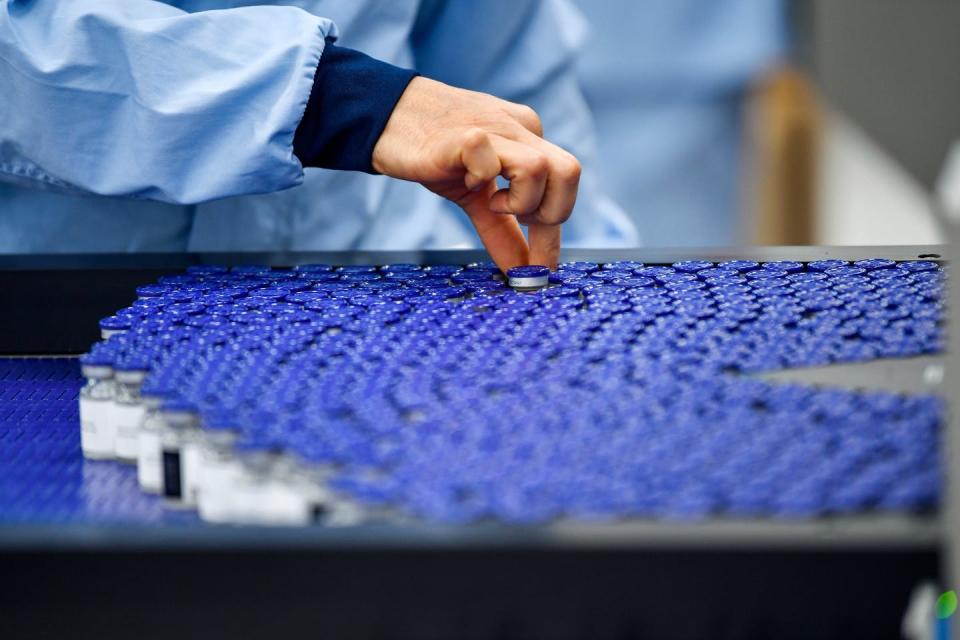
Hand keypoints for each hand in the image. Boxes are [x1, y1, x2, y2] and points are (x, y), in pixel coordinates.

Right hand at [371, 77, 580, 270]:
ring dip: (519, 200)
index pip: (564, 184)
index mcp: (529, 141)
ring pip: (540, 169)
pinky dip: (480, 181)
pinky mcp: (466, 135)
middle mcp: (520, 130)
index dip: (554, 232)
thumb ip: (501, 232)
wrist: (389, 118)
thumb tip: (521, 271)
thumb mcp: (476, 197)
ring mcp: (495, 129)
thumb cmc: (436, 153)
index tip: (542, 266)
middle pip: (569, 172)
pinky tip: (463, 178)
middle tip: (517, 220)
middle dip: (550, 213)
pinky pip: (490, 162)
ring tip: (489, 200)